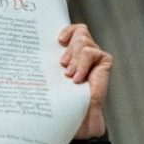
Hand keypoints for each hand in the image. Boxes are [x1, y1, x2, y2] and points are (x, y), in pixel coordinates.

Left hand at [58, 24, 111, 138]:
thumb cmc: (64, 96)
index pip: (74, 30)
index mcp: (74, 52)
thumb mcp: (55, 74)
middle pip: (79, 32)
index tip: (59, 41)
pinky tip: (78, 79)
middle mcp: (86, 51)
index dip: (68, 30)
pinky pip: (90, 52)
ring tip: (70, 75)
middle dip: (69, 48)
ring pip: (82, 41)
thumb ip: (54, 59)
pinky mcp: (105, 60)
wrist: (78, 114)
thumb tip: (39, 45)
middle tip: (63, 65)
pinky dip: (82, 65)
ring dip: (74, 59)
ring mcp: (96, 55)